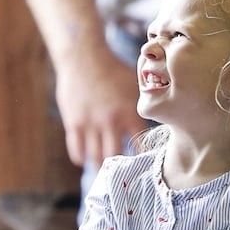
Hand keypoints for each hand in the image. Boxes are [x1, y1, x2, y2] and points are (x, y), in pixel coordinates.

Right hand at [54, 50, 145, 168]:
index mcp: (128, 112)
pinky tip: (85, 159)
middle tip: (121, 174)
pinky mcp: (73, 123)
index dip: (142, 156)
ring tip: (104, 172)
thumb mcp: (133, 84)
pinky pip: (76, 150)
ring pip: (96, 157)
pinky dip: (81, 158)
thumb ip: (142, 104)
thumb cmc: (112, 69)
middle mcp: (110, 121)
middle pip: (116, 156)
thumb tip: (156, 117)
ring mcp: (90, 124)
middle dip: (119, 167)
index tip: (143, 164)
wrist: (83, 56)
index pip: (139, 143)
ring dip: (100, 166)